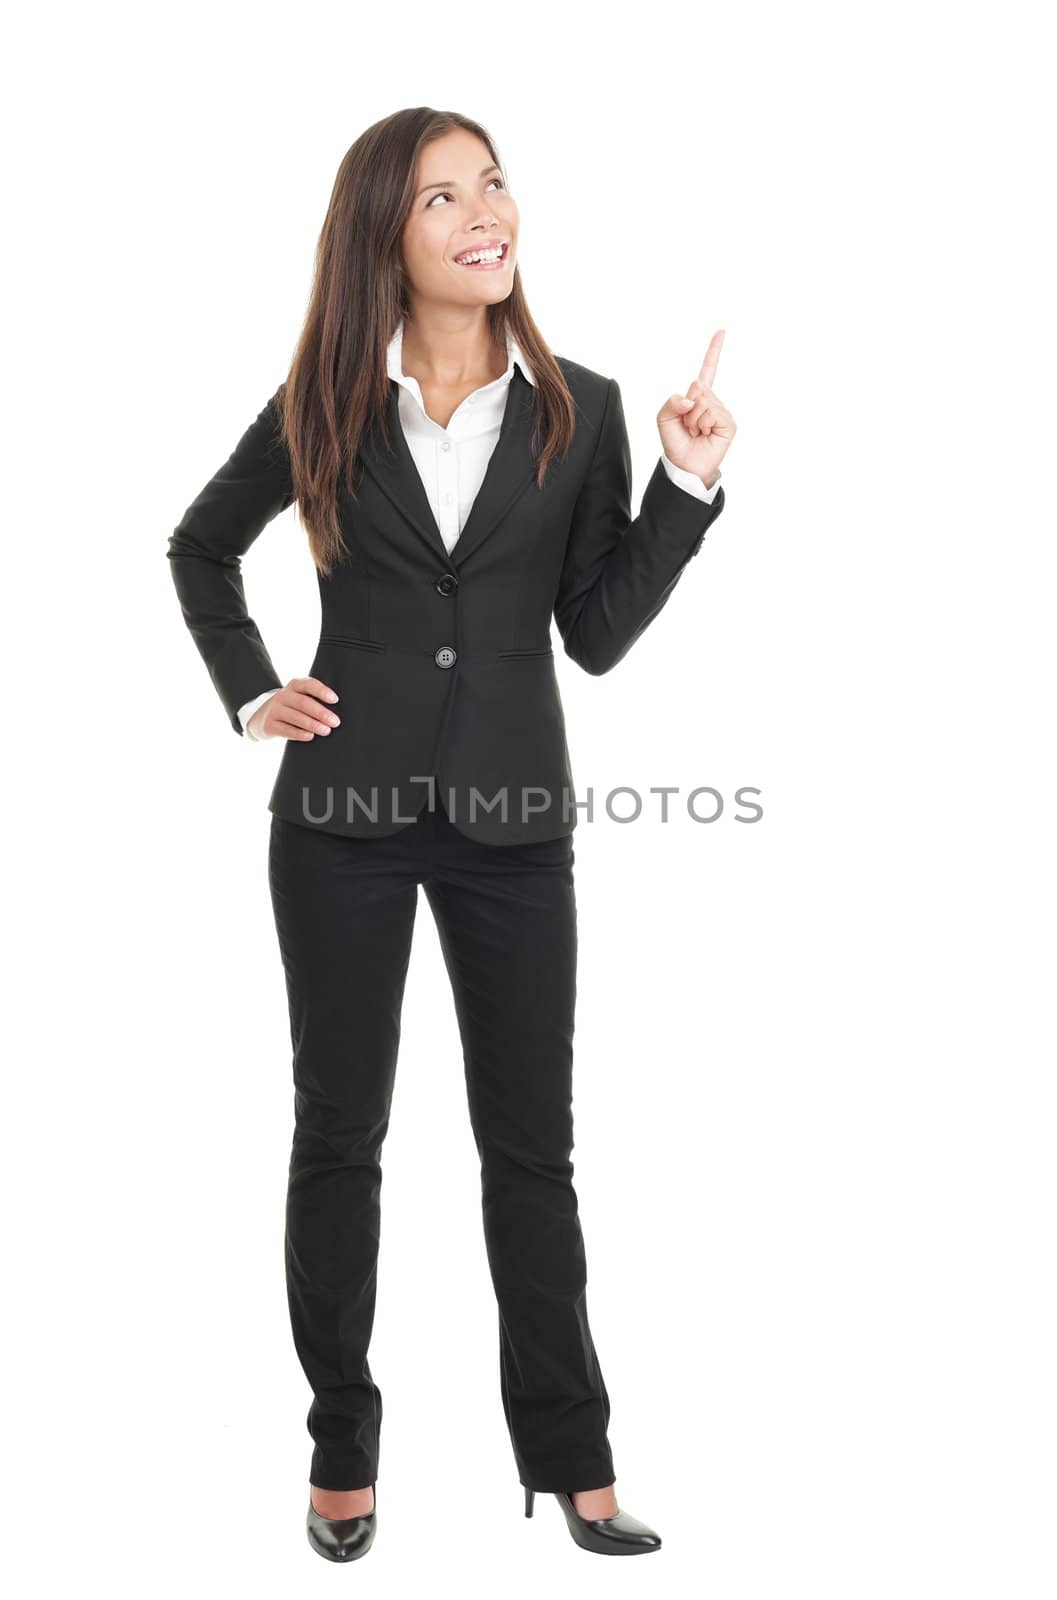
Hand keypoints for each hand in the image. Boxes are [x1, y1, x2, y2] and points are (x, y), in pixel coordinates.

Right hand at [247, 677, 340, 740]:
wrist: (262, 716)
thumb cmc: (292, 707)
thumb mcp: (299, 697)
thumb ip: (314, 699)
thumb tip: (335, 713)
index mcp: (294, 686)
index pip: (308, 684)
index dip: (322, 691)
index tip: (335, 700)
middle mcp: (283, 696)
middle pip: (303, 703)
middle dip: (321, 713)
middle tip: (335, 722)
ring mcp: (274, 710)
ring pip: (295, 717)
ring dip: (313, 724)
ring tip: (326, 730)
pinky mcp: (269, 724)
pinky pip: (285, 730)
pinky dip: (299, 733)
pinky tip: (310, 736)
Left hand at [656, 330, 735, 486]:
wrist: (684, 465)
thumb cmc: (675, 442)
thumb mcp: (663, 418)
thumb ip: (671, 402)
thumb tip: (691, 399)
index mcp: (697, 396)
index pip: (707, 370)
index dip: (714, 351)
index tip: (721, 332)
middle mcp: (712, 401)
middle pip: (697, 386)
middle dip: (686, 407)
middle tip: (688, 425)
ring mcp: (721, 411)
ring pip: (703, 402)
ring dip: (693, 420)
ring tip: (695, 432)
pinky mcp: (729, 423)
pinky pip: (712, 413)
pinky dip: (702, 425)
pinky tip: (705, 435)